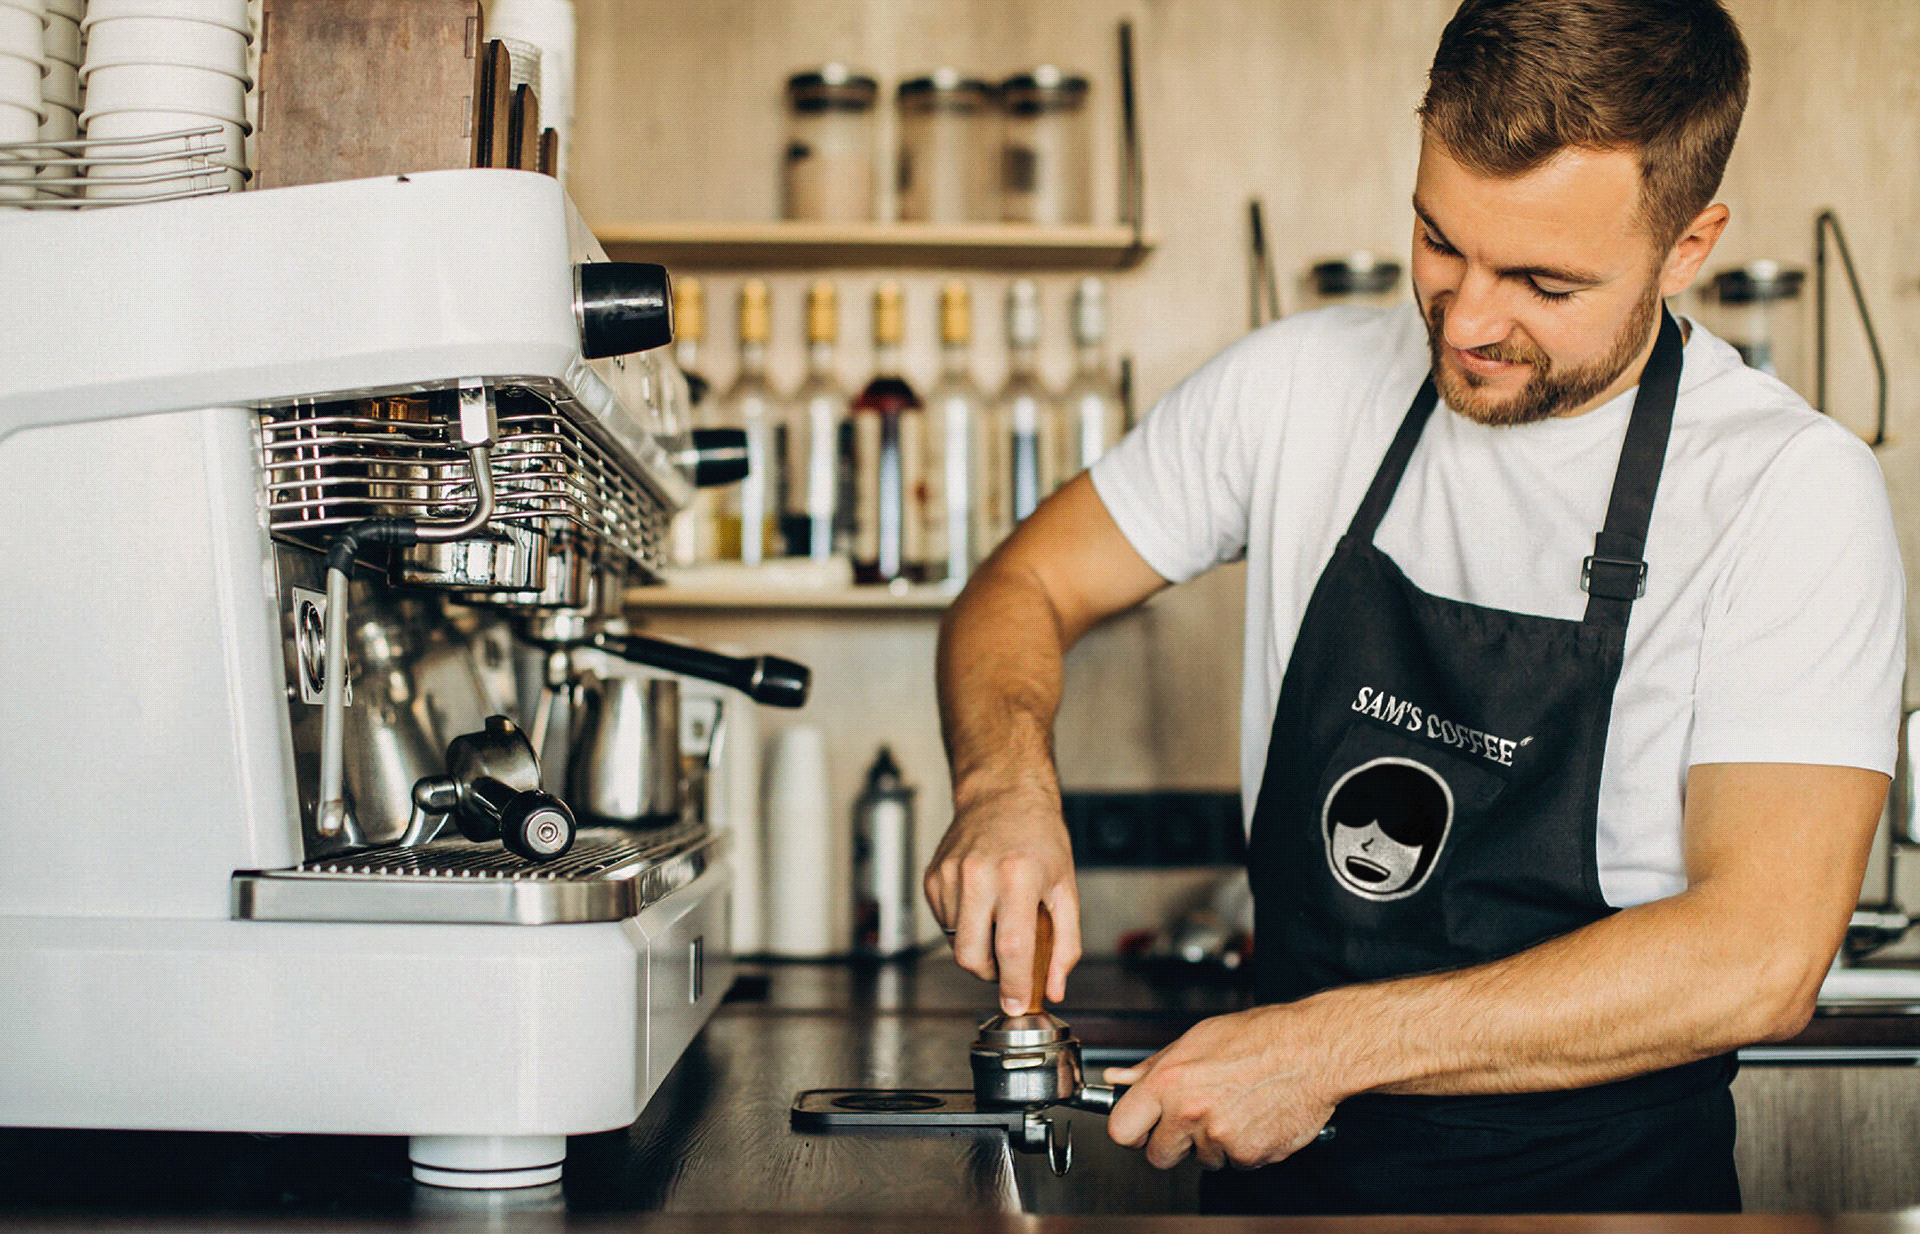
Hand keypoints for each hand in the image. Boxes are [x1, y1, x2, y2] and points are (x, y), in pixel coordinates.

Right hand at [923, 779, 1080, 1014]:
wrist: (1003, 795)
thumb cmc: (1039, 837)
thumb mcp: (1065, 888)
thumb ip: (1065, 944)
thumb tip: (1053, 987)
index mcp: (1018, 877)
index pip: (1011, 947)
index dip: (1013, 985)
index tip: (1017, 1005)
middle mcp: (979, 875)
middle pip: (972, 955)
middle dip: (990, 974)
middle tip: (1008, 963)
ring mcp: (950, 876)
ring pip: (956, 943)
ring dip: (978, 946)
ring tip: (998, 918)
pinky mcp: (933, 877)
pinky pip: (945, 923)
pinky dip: (964, 926)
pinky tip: (981, 902)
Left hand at [1104, 1006, 1340, 1170]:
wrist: (1313, 1050)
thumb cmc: (1259, 1038)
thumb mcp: (1195, 1039)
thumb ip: (1151, 1067)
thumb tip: (1118, 1078)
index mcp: (1169, 1082)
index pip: (1121, 1130)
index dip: (1131, 1129)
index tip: (1141, 1126)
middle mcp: (1190, 1112)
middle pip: (1158, 1155)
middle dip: (1172, 1142)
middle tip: (1193, 1117)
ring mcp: (1219, 1138)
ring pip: (1200, 1159)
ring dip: (1212, 1142)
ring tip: (1234, 1105)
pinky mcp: (1248, 1156)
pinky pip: (1233, 1162)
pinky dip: (1242, 1146)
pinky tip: (1253, 1116)